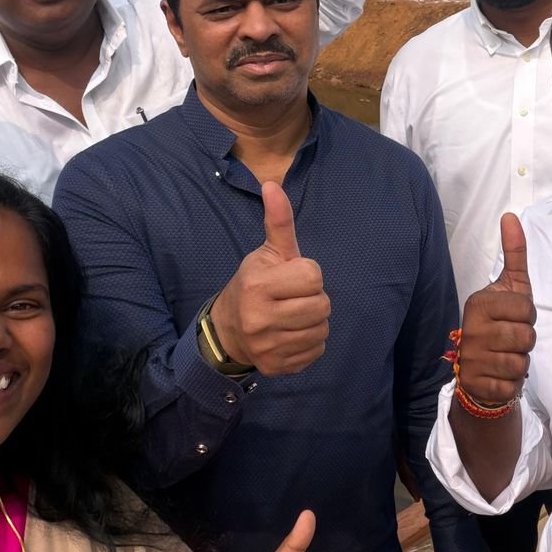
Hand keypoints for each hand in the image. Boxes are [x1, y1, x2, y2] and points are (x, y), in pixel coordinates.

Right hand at [211, 183, 330, 375]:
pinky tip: (292, 333)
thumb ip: (279, 222)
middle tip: (294, 297)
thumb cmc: (256, 283)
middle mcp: (259, 318)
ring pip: (322, 329)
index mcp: (258, 285)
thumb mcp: (267, 252)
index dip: (308, 274)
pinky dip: (310, 342)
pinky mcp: (277, 367)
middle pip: (322, 305)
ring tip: (294, 314)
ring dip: (314, 320)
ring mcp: (267, 347)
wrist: (230, 330)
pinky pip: (316, 351)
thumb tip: (272, 184)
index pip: (314, 276)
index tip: (290, 276)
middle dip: (314, 298)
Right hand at [456, 214, 535, 406]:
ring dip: (520, 363)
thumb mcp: (510, 287)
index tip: (513, 318)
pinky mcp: (477, 385)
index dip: (528, 317)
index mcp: (479, 303)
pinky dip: (512, 384)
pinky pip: (512, 386)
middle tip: (510, 340)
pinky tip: (499, 376)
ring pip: (521, 363)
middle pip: (527, 338)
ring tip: (505, 357)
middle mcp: (471, 330)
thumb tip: (510, 215)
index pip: (527, 310)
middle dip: (526, 341)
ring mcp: (471, 359)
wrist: (480, 368)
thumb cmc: (501, 322)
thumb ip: (514, 253)